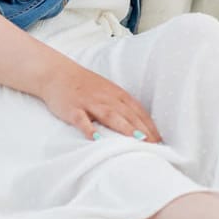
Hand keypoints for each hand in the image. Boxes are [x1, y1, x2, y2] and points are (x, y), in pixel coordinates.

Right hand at [40, 60, 161, 143]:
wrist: (58, 73)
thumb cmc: (85, 85)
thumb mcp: (107, 91)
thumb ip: (121, 105)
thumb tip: (139, 124)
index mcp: (116, 93)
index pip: (137, 110)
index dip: (149, 124)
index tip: (160, 139)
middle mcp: (106, 97)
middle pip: (127, 114)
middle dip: (142, 129)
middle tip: (155, 145)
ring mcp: (89, 103)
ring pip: (110, 115)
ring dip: (124, 128)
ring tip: (136, 140)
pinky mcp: (73, 108)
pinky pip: (82, 119)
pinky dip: (89, 129)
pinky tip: (96, 139)